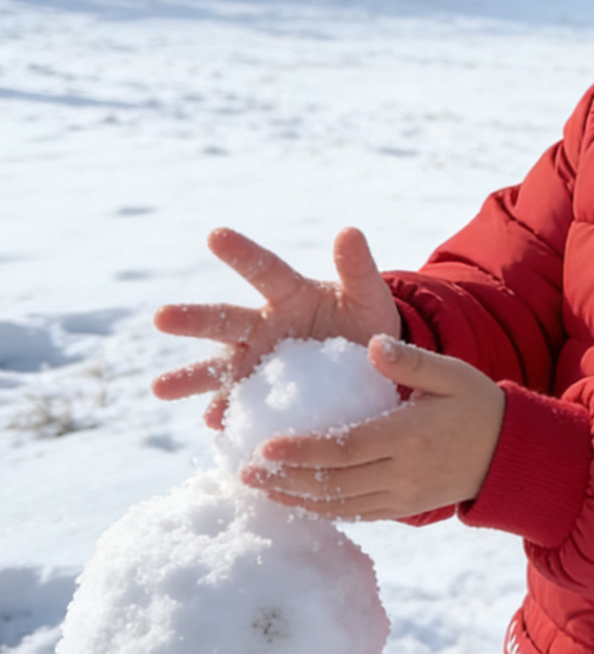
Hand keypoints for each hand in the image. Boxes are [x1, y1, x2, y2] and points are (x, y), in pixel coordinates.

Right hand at [152, 226, 402, 428]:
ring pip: (220, 369)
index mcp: (289, 294)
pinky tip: (214, 423)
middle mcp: (265, 327)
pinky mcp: (264, 398)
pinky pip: (241, 407)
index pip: (264, 270)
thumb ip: (357, 267)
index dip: (242, 253)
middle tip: (161, 317)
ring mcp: (260, 363)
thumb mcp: (368, 295)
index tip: (215, 235)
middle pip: (226, 321)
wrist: (373, 367)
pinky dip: (227, 414)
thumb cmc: (366, 322)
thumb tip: (350, 231)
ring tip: (160, 388)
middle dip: (194, 319)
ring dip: (191, 378)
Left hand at [239, 335, 505, 519]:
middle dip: (285, 479)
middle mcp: (402, 473)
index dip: (303, 450)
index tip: (265, 446)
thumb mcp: (450, 372)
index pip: (346, 448)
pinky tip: (296, 500)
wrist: (508, 452)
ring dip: (296, 499)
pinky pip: (355, 514)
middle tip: (243, 470)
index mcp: (409, 435)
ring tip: (258, 488)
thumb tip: (372, 344)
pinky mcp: (402, 509)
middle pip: (333, 483)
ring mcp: (402, 497)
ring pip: (339, 505)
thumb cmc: (475, 402)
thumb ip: (410, 360)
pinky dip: (322, 510)